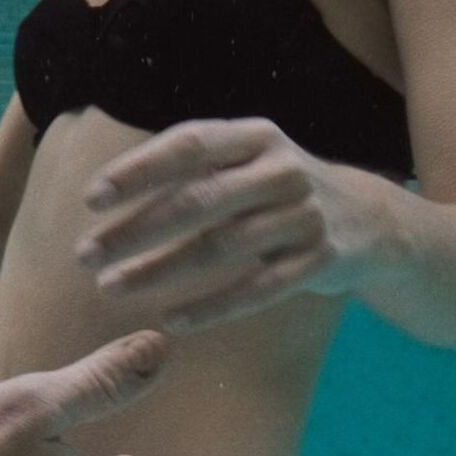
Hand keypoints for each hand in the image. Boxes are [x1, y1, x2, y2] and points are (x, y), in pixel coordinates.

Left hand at [71, 118, 389, 333]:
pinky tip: (171, 319)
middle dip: (135, 230)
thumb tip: (108, 183)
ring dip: (160, 271)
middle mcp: (282, 170)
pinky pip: (258, 289)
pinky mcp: (321, 261)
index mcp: (255, 136)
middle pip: (198, 200)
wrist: (370, 220)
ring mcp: (304, 216)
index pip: (188, 145)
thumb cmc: (279, 189)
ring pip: (221, 248)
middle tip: (85, 255)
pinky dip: (212, 307)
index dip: (138, 170)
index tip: (91, 199)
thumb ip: (193, 163)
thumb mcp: (247, 158)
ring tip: (111, 288)